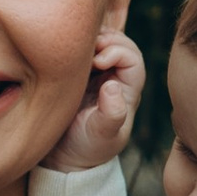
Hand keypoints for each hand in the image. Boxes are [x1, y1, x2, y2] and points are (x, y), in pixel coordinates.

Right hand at [43, 28, 144, 174]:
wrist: (63, 157)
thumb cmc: (86, 148)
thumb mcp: (102, 136)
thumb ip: (112, 114)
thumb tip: (112, 86)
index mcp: (127, 90)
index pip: (133, 58)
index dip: (118, 52)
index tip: (98, 62)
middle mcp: (115, 77)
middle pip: (120, 43)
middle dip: (106, 39)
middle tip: (85, 47)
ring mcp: (95, 74)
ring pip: (102, 42)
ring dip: (90, 38)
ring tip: (74, 47)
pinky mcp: (77, 73)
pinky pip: (82, 48)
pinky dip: (76, 43)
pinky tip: (64, 50)